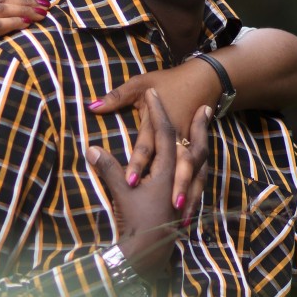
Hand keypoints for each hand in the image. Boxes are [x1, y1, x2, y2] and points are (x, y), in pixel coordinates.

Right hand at [86, 89, 209, 278]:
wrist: (149, 255)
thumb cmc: (136, 221)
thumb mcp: (120, 192)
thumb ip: (108, 168)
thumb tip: (91, 148)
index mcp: (166, 169)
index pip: (163, 132)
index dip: (157, 110)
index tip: (154, 92)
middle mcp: (181, 177)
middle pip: (194, 145)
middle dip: (199, 126)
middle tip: (206, 108)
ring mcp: (186, 191)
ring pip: (201, 163)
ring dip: (203, 145)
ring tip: (208, 134)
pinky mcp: (186, 204)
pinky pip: (199, 181)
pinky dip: (201, 169)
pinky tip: (200, 169)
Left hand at [88, 65, 218, 208]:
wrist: (204, 78)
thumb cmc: (168, 81)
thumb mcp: (139, 84)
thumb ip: (116, 97)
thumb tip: (92, 106)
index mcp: (163, 124)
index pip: (148, 147)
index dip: (138, 164)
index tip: (129, 182)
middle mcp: (179, 137)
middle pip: (179, 165)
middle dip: (177, 187)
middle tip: (170, 208)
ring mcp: (192, 146)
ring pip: (195, 174)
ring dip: (190, 194)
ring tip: (184, 217)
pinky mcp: (200, 153)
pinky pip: (201, 176)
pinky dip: (196, 194)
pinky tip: (189, 215)